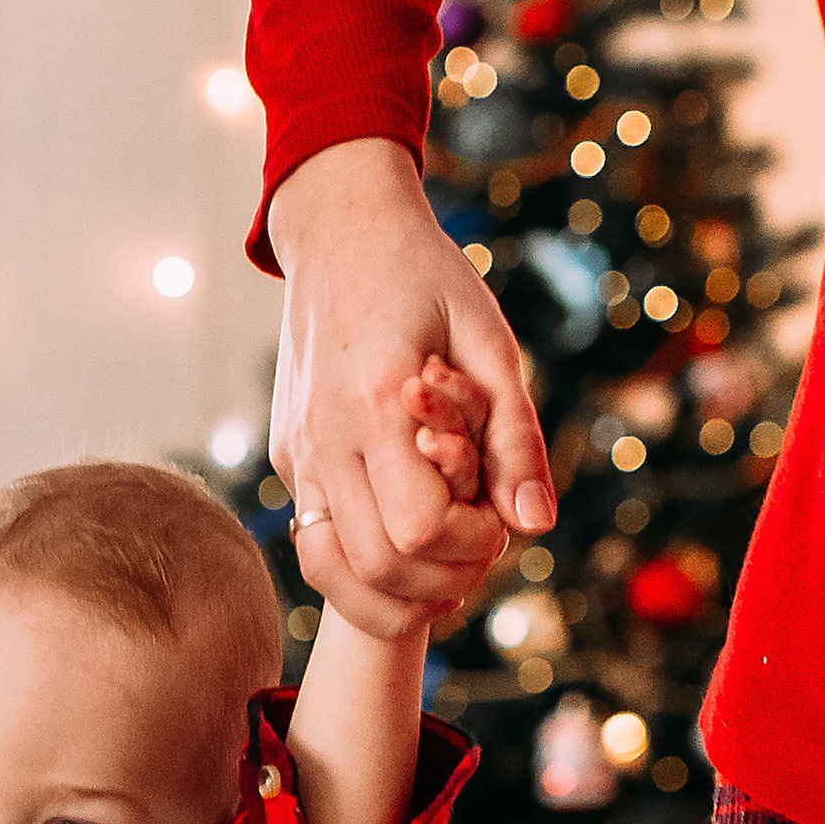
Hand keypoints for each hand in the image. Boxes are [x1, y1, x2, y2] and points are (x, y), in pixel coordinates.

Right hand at [270, 138, 555, 642]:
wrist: (340, 231)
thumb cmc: (427, 277)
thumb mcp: (492, 344)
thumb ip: (514, 439)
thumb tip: (535, 524)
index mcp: (377, 405)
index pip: (419, 532)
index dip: (472, 543)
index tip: (497, 512)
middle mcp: (324, 439)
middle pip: (378, 568)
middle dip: (444, 576)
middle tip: (479, 541)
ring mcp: (298, 454)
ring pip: (332, 574)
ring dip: (395, 592)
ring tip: (444, 563)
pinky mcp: (289, 459)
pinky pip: (318, 545)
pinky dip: (364, 569)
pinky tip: (408, 544)